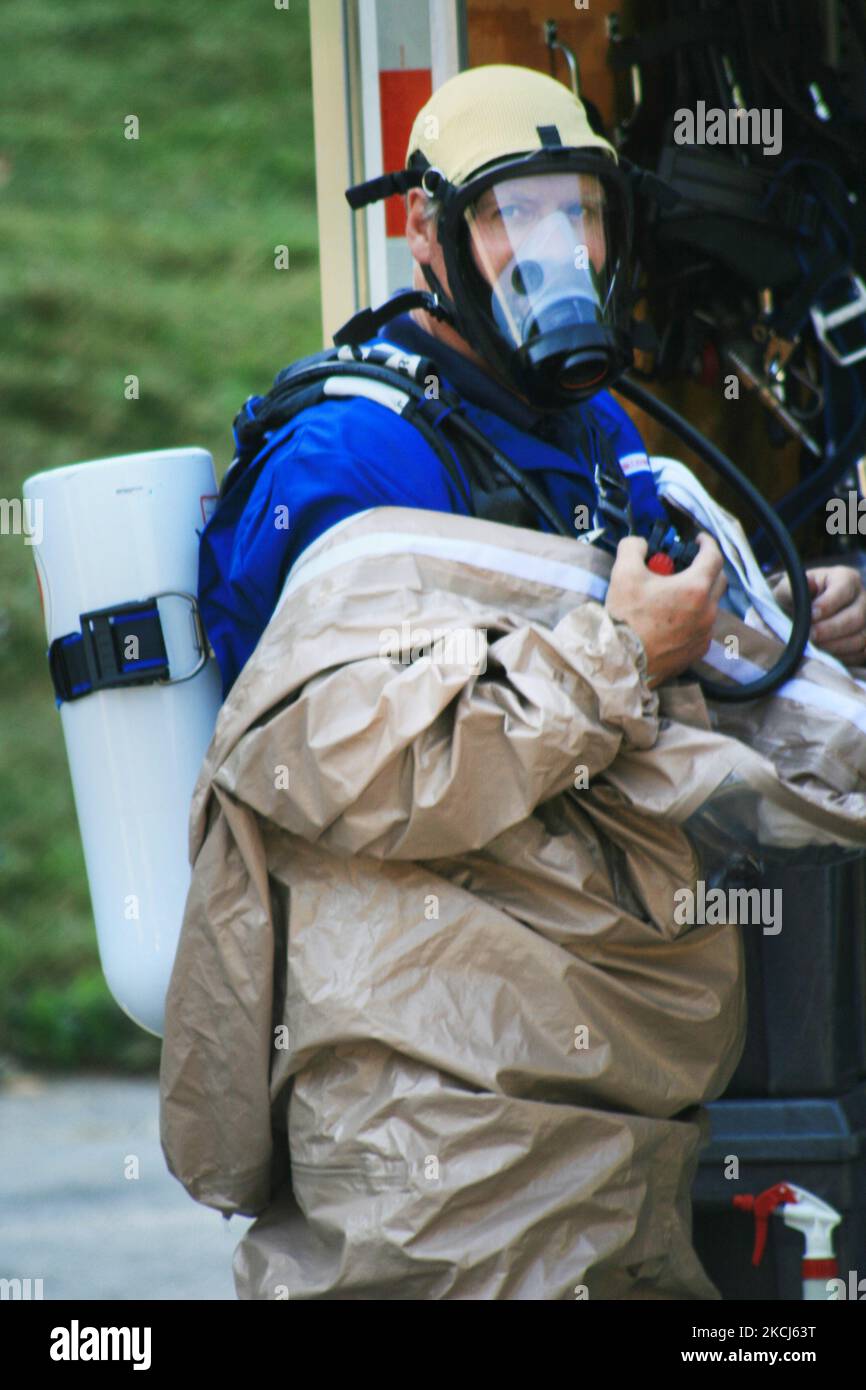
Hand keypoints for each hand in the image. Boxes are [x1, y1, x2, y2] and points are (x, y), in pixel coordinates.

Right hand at [605, 532, 726, 687]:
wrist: (622, 661)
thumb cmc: (625, 617)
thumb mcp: (623, 573)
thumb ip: (633, 548)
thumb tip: (640, 544)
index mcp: (695, 588)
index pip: (714, 556)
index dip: (708, 543)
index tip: (699, 540)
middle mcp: (707, 611)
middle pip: (719, 580)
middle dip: (708, 567)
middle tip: (690, 564)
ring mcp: (705, 633)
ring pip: (712, 605)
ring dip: (701, 595)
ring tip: (679, 594)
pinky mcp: (698, 651)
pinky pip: (704, 627)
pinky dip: (696, 617)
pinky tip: (677, 619)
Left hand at [772, 565, 865, 665]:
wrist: (804, 616)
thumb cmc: (796, 599)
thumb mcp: (787, 590)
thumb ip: (792, 589)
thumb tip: (808, 584)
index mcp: (845, 578)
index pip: (843, 590)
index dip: (828, 604)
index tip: (811, 615)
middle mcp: (862, 598)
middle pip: (856, 616)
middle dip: (831, 629)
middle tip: (811, 636)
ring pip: (861, 637)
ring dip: (836, 646)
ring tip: (815, 647)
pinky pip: (861, 653)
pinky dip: (843, 657)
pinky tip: (825, 655)